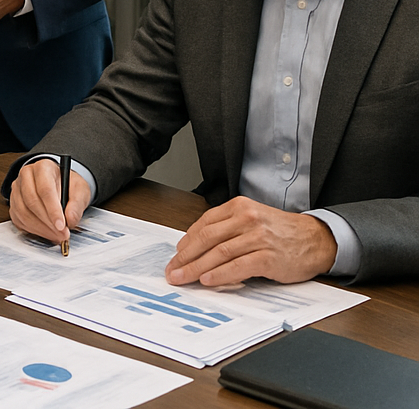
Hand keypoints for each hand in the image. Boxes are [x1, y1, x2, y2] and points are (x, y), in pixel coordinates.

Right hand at [9, 158, 90, 247]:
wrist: (59, 185)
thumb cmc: (68, 186)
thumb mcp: (80, 190)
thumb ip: (77, 204)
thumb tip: (70, 220)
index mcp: (43, 167)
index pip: (45, 189)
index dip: (53, 209)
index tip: (62, 225)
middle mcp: (26, 175)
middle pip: (31, 201)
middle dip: (48, 222)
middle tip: (62, 234)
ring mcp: (17, 189)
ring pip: (23, 212)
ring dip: (40, 228)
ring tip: (56, 236)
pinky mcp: (14, 203)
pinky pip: (19, 219)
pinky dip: (33, 230)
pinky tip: (46, 233)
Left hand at [165, 196, 337, 286]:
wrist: (316, 239)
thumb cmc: (280, 232)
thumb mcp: (252, 220)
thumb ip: (227, 229)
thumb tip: (197, 248)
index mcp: (238, 207)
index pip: (204, 224)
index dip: (186, 242)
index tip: (175, 256)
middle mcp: (246, 218)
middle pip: (207, 238)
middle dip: (185, 257)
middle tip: (172, 271)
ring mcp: (257, 237)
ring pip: (219, 253)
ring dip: (196, 268)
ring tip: (183, 279)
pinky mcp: (268, 256)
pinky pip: (238, 266)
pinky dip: (220, 274)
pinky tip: (208, 281)